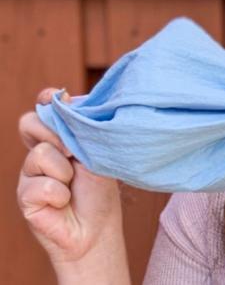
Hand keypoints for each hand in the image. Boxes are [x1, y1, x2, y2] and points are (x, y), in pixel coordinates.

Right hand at [16, 87, 124, 267]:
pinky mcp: (24, 196)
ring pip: (40, 153)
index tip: (58, 96)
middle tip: (75, 153)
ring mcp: (28, 173)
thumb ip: (81, 132)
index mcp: (58, 138)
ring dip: (65, 170)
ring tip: (73, 184)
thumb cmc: (100, 190)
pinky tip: (64, 202)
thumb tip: (68, 101)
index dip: (48, 100)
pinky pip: (40, 184)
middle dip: (55, 133)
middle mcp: (40, 151)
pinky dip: (59, 193)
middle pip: (30, 122)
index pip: (44, 109)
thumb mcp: (96, 154)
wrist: (97, 230)